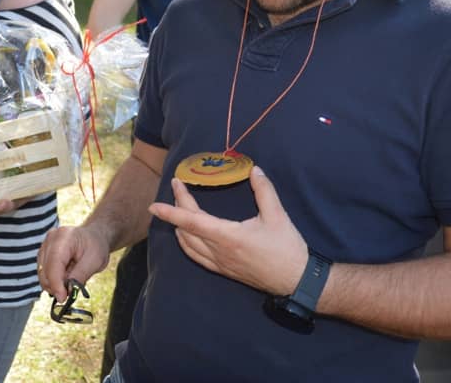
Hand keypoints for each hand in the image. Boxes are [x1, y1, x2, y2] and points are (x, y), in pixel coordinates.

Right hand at [37, 224, 111, 302]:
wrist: (94, 237)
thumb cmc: (96, 246)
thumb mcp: (95, 262)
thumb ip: (80, 276)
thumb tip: (67, 292)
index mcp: (64, 237)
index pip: (53, 263)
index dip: (56, 283)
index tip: (62, 298)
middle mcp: (51, 239)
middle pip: (44, 269)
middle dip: (55, 286)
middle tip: (70, 293)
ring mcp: (45, 245)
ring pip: (42, 273)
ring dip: (54, 283)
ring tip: (71, 281)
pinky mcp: (43, 253)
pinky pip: (43, 272)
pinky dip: (53, 279)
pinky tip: (65, 277)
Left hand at [148, 166, 307, 295]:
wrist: (296, 281)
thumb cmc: (287, 248)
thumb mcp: (278, 216)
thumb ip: (264, 190)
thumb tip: (254, 170)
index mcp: (228, 237)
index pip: (192, 221)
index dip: (171, 211)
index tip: (154, 204)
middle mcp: (219, 251)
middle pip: (186, 229)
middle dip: (176, 208)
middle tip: (177, 188)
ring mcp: (219, 263)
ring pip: (187, 245)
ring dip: (179, 226)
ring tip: (178, 207)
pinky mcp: (223, 270)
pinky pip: (195, 256)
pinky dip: (186, 242)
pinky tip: (187, 234)